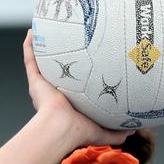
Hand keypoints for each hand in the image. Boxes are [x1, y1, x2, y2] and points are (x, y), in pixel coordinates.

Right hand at [23, 31, 129, 147]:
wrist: (62, 129)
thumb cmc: (80, 132)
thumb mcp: (102, 131)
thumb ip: (117, 132)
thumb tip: (134, 128)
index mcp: (67, 103)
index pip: (71, 85)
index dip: (75, 74)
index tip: (82, 60)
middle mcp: (53, 93)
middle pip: (55, 71)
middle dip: (58, 58)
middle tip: (65, 42)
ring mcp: (43, 86)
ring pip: (40, 62)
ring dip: (41, 47)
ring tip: (45, 30)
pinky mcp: (35, 81)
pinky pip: (30, 59)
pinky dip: (29, 46)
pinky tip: (31, 32)